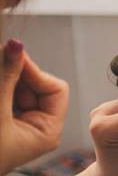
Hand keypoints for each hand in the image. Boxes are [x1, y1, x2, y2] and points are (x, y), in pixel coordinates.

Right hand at [0, 40, 69, 173]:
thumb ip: (6, 77)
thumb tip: (16, 45)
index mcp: (48, 130)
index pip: (55, 88)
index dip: (34, 71)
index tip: (11, 57)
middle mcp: (37, 126)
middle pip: (34, 85)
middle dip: (13, 72)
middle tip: (1, 56)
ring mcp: (18, 123)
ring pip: (15, 88)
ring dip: (5, 78)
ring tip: (0, 63)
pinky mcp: (3, 120)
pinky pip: (5, 96)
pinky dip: (1, 88)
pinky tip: (0, 74)